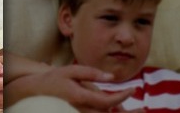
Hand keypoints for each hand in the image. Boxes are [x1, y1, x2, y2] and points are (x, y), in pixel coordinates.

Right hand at [6, 64, 133, 112]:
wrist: (37, 91)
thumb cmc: (54, 79)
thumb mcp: (71, 70)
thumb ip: (91, 73)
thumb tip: (110, 76)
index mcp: (81, 97)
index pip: (107, 101)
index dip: (122, 96)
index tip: (131, 89)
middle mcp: (83, 109)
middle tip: (142, 109)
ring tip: (136, 111)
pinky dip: (109, 112)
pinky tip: (118, 109)